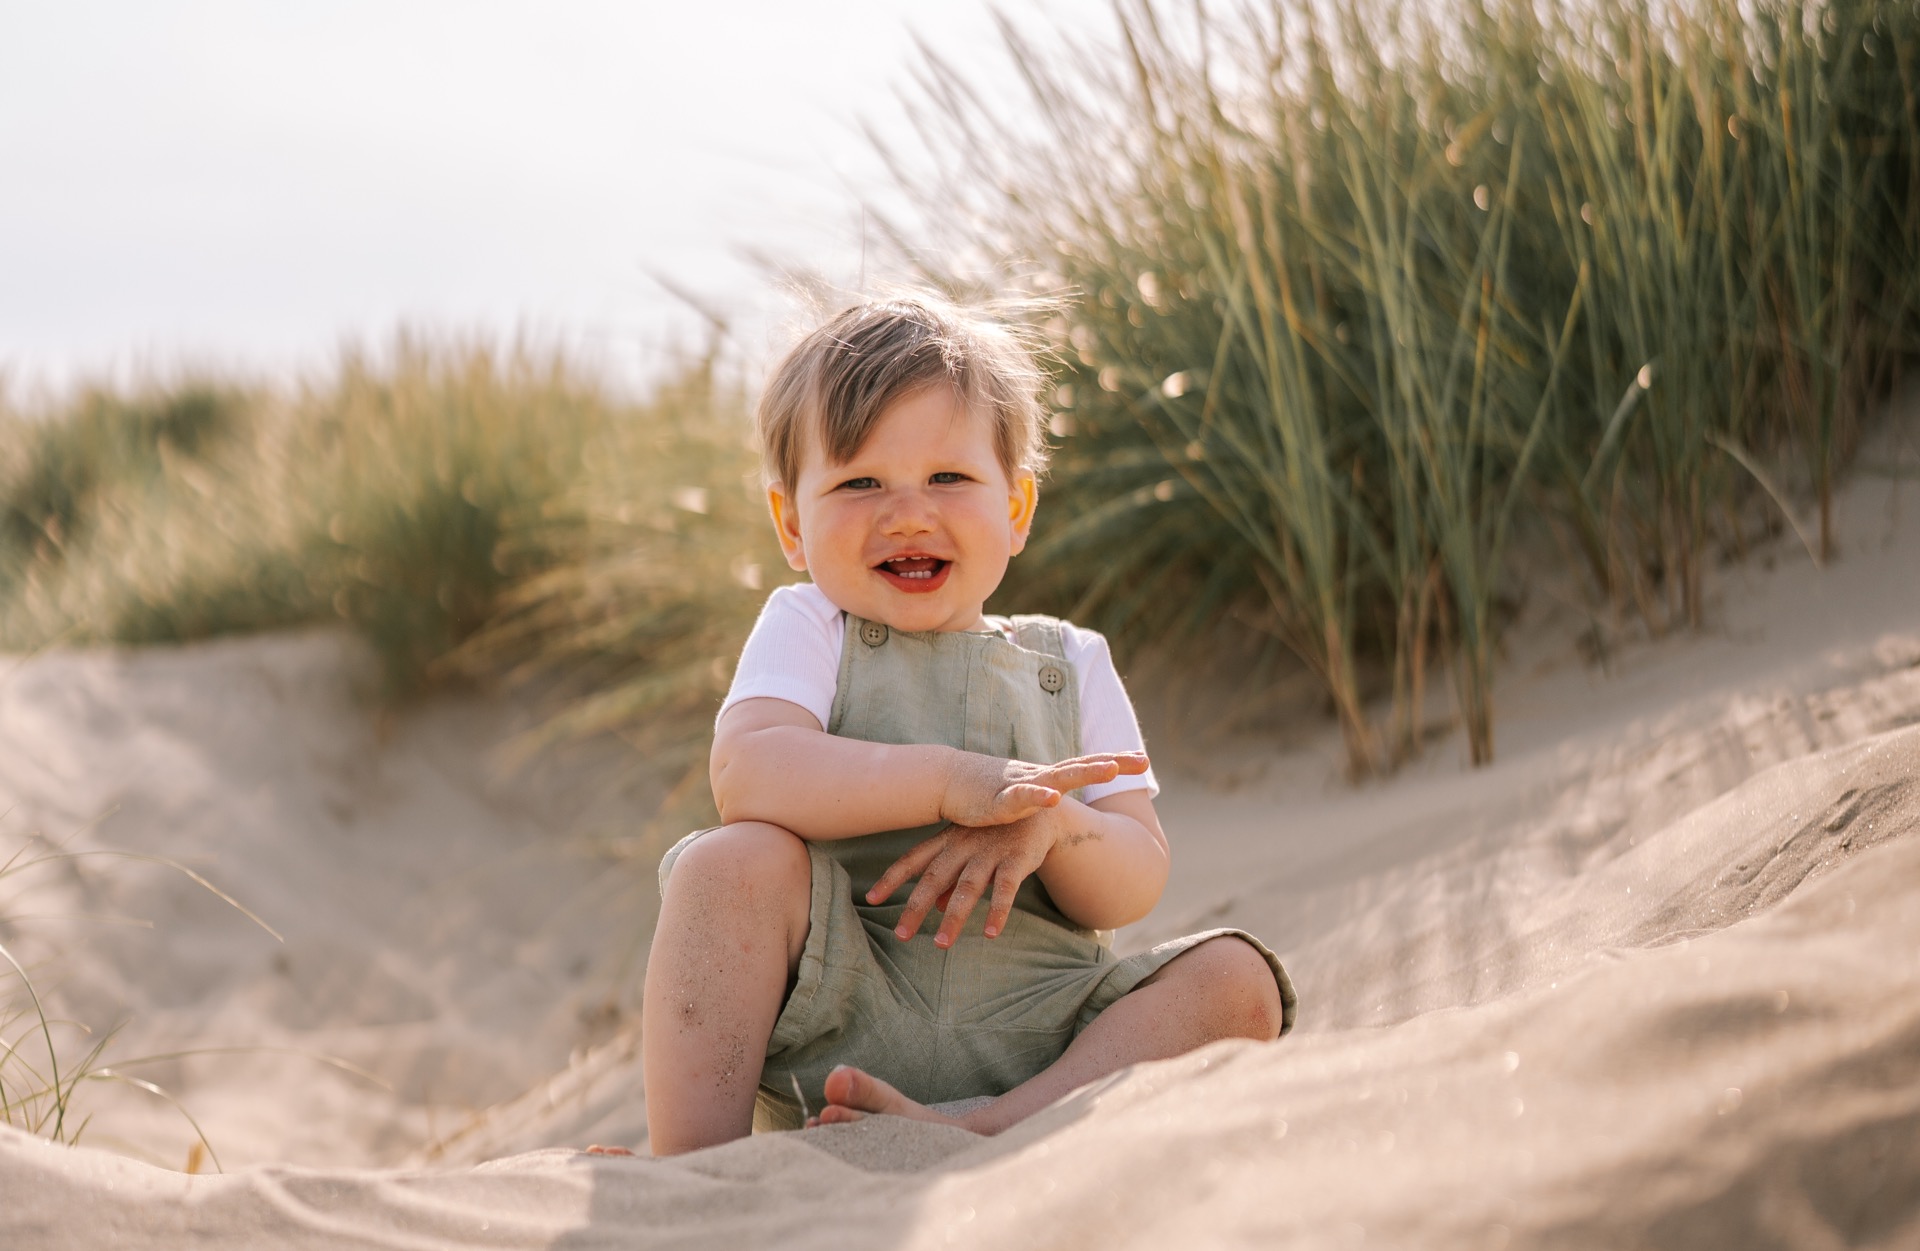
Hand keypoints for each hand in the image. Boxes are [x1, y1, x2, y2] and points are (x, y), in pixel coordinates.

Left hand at [867, 803, 1100, 947]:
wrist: (1040, 805)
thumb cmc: (996, 831)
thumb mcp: (968, 848)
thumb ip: (950, 877)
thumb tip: (933, 907)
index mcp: (948, 840)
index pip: (913, 860)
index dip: (892, 878)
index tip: (871, 899)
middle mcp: (964, 845)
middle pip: (934, 878)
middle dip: (915, 907)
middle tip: (901, 936)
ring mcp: (990, 851)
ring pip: (967, 886)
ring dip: (953, 916)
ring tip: (942, 944)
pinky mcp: (1017, 859)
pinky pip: (1006, 889)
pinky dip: (998, 911)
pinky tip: (990, 934)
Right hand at [939, 752, 1147, 828]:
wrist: (942, 780)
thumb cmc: (982, 790)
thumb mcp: (1020, 793)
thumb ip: (1042, 795)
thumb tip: (1063, 800)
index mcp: (1045, 776)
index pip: (1085, 764)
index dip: (1114, 760)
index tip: (1144, 759)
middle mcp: (1038, 775)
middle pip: (1081, 766)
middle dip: (1113, 763)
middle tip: (1143, 760)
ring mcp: (1020, 785)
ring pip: (1058, 777)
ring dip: (1086, 772)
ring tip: (1112, 769)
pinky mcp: (999, 800)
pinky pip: (1021, 797)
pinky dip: (1038, 797)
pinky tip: (1053, 798)